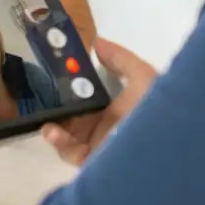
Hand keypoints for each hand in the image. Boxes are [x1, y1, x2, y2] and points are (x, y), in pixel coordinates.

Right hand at [42, 37, 156, 167]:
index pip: (95, 90)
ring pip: (69, 131)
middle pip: (78, 111)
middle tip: (47, 90)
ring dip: (55, 122)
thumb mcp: (143, 76)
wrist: (157, 153)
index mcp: (121, 104)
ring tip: (48, 116)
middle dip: (61, 101)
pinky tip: (52, 131)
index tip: (60, 67)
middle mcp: (109, 124)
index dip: (77, 79)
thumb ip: (120, 58)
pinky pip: (69, 151)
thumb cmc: (151, 110)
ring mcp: (100, 143)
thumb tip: (97, 43)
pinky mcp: (92, 161)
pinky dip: (58, 141)